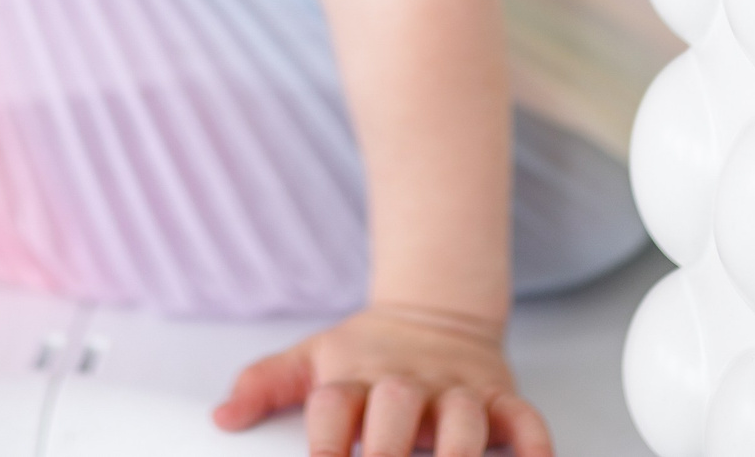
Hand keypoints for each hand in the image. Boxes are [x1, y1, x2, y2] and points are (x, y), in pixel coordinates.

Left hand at [213, 304, 553, 456]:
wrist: (434, 313)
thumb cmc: (365, 354)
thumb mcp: (310, 359)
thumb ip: (265, 384)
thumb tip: (221, 416)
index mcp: (355, 375)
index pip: (333, 407)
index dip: (325, 443)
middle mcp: (406, 383)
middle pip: (396, 409)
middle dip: (388, 449)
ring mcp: (457, 390)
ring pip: (464, 419)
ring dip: (457, 452)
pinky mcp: (500, 396)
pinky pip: (525, 419)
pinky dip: (533, 444)